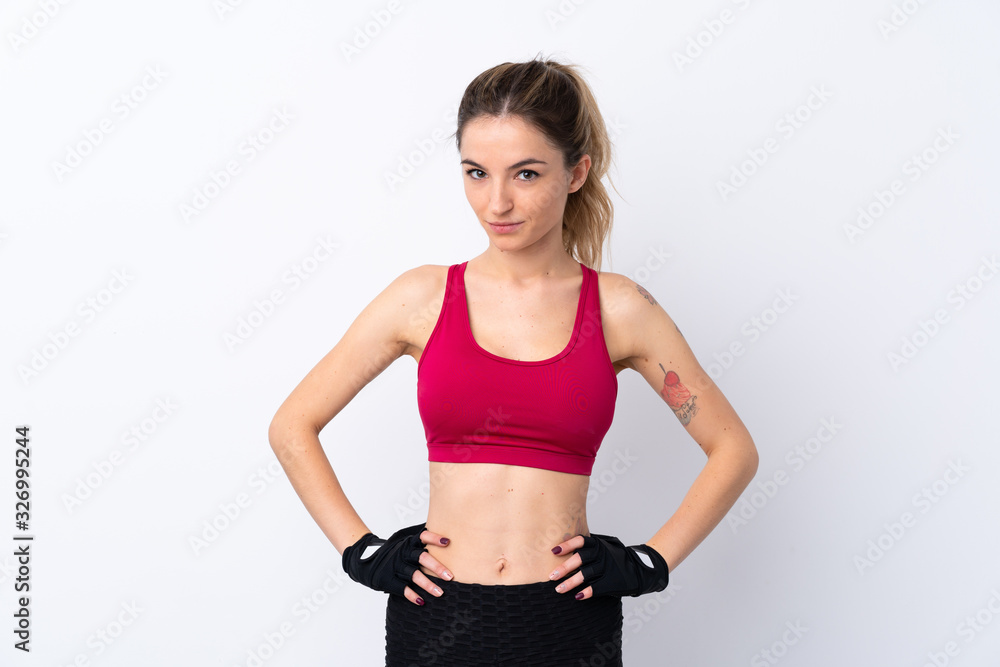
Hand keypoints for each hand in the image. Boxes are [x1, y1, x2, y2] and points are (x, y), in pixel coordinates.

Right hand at [342, 523, 453, 605]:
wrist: (365, 561)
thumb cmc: (393, 551)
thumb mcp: (404, 540)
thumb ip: (421, 539)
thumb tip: (446, 535)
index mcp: (409, 542)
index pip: (422, 536)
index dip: (434, 538)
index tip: (447, 541)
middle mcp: (403, 553)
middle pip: (421, 558)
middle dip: (436, 567)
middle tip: (450, 576)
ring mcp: (395, 566)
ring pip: (414, 575)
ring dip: (427, 585)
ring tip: (440, 593)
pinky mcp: (389, 579)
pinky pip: (402, 588)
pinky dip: (412, 595)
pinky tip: (422, 602)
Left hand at [548, 533, 668, 599]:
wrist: (638, 568)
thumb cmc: (615, 556)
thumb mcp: (605, 544)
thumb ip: (588, 544)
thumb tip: (563, 543)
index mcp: (598, 543)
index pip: (580, 541)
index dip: (567, 545)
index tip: (553, 551)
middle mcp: (602, 554)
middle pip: (580, 559)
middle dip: (564, 568)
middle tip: (551, 576)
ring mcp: (607, 568)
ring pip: (586, 575)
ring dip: (570, 583)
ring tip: (559, 589)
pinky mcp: (612, 581)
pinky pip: (596, 588)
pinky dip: (587, 592)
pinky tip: (578, 597)